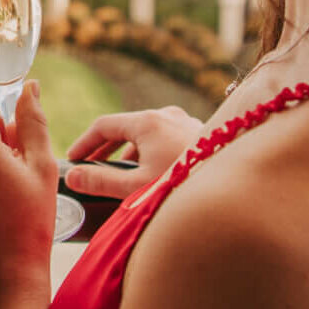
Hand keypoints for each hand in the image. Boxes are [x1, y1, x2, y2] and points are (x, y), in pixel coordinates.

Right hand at [65, 106, 203, 197]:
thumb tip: (72, 175)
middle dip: (106, 148)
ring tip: (122, 172)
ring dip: (131, 150)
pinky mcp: (201, 134)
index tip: (72, 159)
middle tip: (90, 166)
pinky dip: (152, 151)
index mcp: (147, 122)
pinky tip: (154, 173)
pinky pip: (167, 138)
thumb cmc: (184, 187)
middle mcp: (166, 115)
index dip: (84, 142)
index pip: (103, 125)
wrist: (236, 193)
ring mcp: (186, 122)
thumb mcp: (137, 187)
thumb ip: (101, 181)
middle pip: (126, 127)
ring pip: (149, 133)